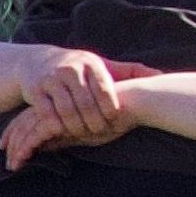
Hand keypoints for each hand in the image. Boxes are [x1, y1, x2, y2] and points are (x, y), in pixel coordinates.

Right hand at [0, 48, 132, 167]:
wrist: (36, 61)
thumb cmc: (79, 69)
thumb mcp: (103, 66)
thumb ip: (130, 71)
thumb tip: (160, 76)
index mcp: (91, 63)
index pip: (104, 89)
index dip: (111, 108)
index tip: (117, 120)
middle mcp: (71, 68)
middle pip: (86, 102)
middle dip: (95, 121)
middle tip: (102, 133)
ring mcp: (51, 78)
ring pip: (67, 110)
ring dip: (77, 126)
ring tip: (85, 135)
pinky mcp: (35, 90)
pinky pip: (48, 113)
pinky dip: (57, 125)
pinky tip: (65, 132)